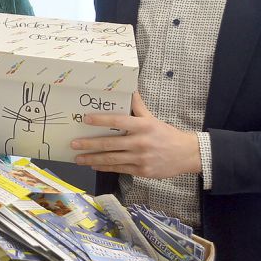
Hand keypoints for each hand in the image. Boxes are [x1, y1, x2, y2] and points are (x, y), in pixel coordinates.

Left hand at [70, 93, 200, 177]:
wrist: (186, 154)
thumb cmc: (166, 134)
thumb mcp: (152, 118)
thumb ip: (139, 106)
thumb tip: (130, 89)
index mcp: (143, 126)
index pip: (118, 121)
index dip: (101, 120)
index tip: (86, 119)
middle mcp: (140, 142)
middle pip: (110, 143)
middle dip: (89, 144)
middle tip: (74, 143)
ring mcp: (140, 158)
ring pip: (112, 159)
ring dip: (93, 158)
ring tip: (78, 158)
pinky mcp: (141, 171)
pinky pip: (119, 169)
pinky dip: (105, 167)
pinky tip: (94, 165)